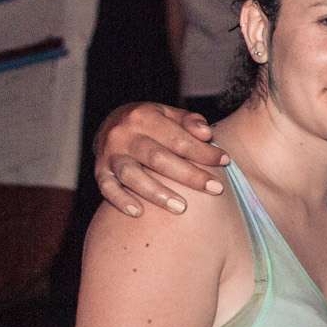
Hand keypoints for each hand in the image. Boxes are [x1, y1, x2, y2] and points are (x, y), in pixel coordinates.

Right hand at [93, 102, 228, 217]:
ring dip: (156, 193)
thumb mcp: (171, 114)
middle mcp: (123, 134)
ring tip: (181, 208)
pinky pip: (107, 188)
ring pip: (132, 174)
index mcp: (144, 117)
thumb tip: (206, 133)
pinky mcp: (100, 170)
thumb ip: (190, 122)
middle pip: (158, 158)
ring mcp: (109, 153)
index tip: (225, 161)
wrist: (112, 122)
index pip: (178, 138)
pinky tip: (138, 213)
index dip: (203, 151)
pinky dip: (120, 200)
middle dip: (189, 175)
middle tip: (216, 189)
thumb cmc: (153, 123)